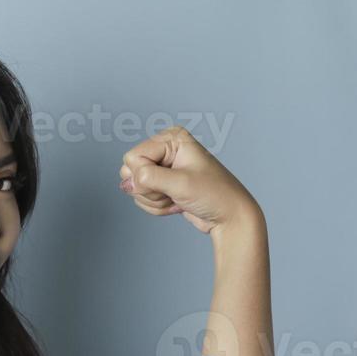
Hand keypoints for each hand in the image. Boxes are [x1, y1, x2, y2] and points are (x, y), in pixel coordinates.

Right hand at [117, 125, 264, 234]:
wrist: (229, 217)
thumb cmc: (215, 194)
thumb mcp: (181, 184)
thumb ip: (149, 179)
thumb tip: (127, 182)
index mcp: (171, 138)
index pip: (133, 157)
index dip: (145, 176)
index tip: (169, 183)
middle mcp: (165, 149)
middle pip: (130, 172)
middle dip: (149, 190)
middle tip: (174, 191)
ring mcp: (162, 168)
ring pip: (134, 188)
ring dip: (155, 201)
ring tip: (178, 198)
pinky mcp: (161, 185)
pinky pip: (142, 198)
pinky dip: (157, 207)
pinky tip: (176, 204)